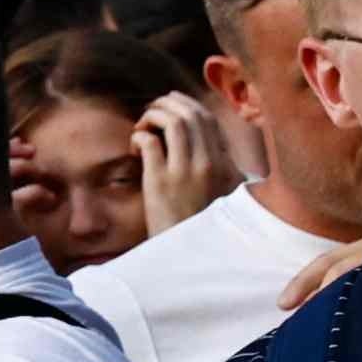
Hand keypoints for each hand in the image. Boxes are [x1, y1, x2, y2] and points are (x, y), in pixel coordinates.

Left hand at [132, 90, 243, 231]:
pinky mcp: (161, 181)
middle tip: (151, 114)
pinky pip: (149, 141)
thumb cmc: (199, 226)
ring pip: (172, 121)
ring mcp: (185, 172)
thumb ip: (220, 169)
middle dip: (166, 104)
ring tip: (142, 127)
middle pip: (191, 114)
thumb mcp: (222, 197)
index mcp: (226, 166)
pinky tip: (135, 148)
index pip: (209, 120)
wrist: (187, 256)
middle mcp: (210, 165)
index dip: (186, 106)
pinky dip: (139, 136)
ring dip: (152, 115)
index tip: (170, 109)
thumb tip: (207, 143)